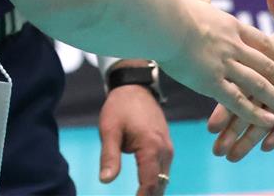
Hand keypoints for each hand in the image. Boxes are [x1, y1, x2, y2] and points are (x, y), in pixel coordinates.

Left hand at [97, 78, 172, 195]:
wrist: (135, 87)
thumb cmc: (120, 107)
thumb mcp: (109, 130)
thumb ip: (109, 156)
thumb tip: (106, 181)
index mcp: (151, 146)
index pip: (150, 183)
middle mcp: (164, 149)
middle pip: (161, 184)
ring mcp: (167, 147)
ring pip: (164, 179)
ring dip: (153, 191)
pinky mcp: (166, 145)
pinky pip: (164, 170)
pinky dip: (156, 182)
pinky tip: (145, 190)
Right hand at [157, 0, 273, 131]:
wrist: (163, 17)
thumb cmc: (172, 9)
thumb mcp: (194, 4)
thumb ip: (202, 5)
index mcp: (231, 27)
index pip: (262, 42)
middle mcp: (233, 46)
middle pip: (266, 66)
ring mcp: (224, 64)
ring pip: (259, 85)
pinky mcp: (211, 82)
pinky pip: (237, 100)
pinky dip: (254, 113)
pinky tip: (269, 122)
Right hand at [208, 0, 273, 161]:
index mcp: (260, 65)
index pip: (238, 87)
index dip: (224, 105)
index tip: (210, 121)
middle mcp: (268, 85)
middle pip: (246, 110)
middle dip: (231, 129)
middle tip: (215, 147)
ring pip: (263, 122)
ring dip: (248, 139)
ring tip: (232, 157)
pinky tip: (267, 147)